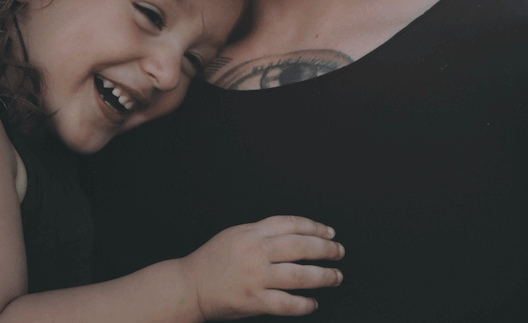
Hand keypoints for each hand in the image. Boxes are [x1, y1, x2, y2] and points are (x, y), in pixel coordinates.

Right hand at [180, 215, 343, 318]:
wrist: (188, 287)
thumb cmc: (211, 261)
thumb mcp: (236, 234)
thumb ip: (262, 232)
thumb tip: (295, 232)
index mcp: (252, 232)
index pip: (292, 224)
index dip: (315, 227)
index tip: (329, 232)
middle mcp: (256, 252)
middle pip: (301, 246)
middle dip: (326, 249)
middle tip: (339, 252)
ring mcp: (255, 277)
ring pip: (299, 275)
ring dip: (323, 276)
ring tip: (335, 277)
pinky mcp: (253, 300)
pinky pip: (286, 303)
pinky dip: (304, 304)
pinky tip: (312, 303)